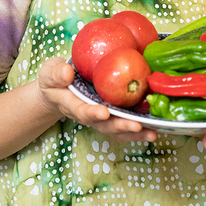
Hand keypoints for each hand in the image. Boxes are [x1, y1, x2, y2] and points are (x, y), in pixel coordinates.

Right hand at [37, 57, 157, 142]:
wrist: (60, 88)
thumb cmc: (55, 79)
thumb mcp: (50, 72)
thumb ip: (55, 73)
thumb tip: (67, 72)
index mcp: (72, 104)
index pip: (81, 111)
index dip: (92, 113)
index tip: (103, 112)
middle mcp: (88, 114)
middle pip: (104, 125)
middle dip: (120, 126)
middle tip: (136, 126)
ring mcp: (101, 117)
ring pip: (117, 129)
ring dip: (135, 133)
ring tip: (152, 133)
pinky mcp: (112, 115)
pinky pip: (125, 125)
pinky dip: (140, 129)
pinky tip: (156, 127)